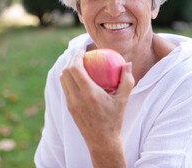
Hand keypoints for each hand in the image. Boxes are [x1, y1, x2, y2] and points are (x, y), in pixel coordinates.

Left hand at [59, 49, 134, 166]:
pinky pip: (65, 89)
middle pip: (66, 72)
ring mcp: (70, 103)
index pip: (75, 69)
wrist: (102, 141)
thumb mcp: (123, 100)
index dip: (76, 56)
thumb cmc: (114, 120)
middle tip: (80, 55)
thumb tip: (128, 63)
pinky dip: (69, 79)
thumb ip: (127, 80)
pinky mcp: (69, 108)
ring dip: (67, 69)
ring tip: (77, 64)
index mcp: (89, 93)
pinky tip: (78, 78)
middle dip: (70, 60)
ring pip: (63, 80)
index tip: (82, 50)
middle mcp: (76, 98)